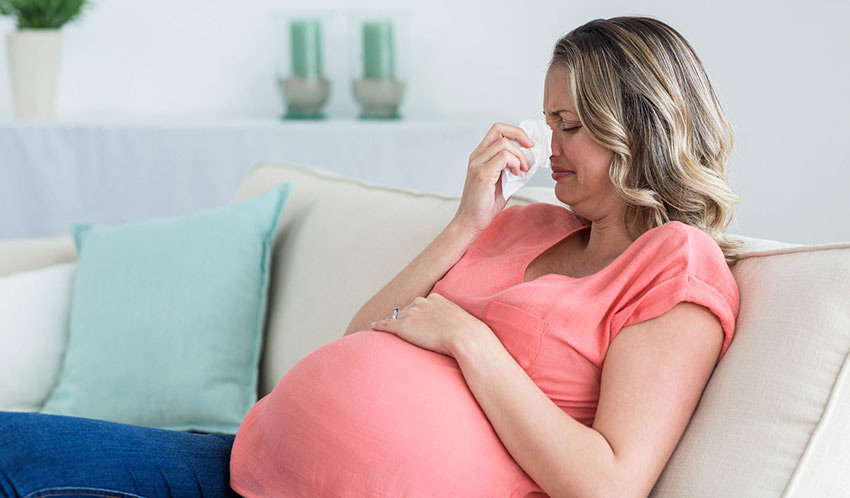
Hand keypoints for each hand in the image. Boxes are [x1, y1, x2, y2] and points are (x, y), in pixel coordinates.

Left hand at [370, 293, 488, 357]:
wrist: (465, 336)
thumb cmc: (467, 332)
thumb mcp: (459, 318)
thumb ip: (450, 318)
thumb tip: (451, 326)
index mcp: (434, 298)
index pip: (420, 306)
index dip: (419, 316)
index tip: (420, 324)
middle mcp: (420, 302)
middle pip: (407, 311)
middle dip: (407, 320)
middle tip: (411, 333)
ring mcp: (411, 313)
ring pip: (398, 319)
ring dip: (396, 326)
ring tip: (394, 335)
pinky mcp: (403, 326)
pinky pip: (386, 324)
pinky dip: (379, 325)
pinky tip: (373, 327)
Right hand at [453, 122, 534, 234]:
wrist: (471, 221)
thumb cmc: (485, 204)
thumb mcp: (503, 181)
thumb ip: (512, 168)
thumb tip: (531, 159)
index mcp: (480, 155)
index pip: (497, 130)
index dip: (515, 132)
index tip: (528, 144)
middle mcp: (477, 156)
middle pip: (499, 129)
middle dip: (520, 135)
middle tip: (531, 148)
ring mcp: (478, 163)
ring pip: (504, 144)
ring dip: (520, 155)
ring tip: (523, 169)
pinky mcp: (482, 173)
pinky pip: (504, 157)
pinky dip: (515, 163)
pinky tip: (516, 174)